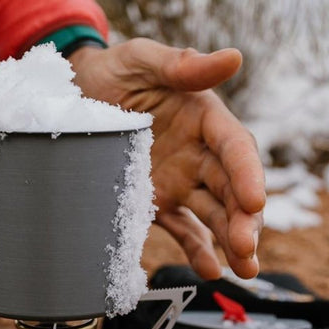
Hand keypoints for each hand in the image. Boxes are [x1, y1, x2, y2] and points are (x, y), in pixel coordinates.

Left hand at [68, 38, 264, 278]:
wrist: (73, 96)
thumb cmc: (111, 71)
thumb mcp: (140, 60)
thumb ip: (180, 65)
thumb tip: (234, 57)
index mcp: (203, 118)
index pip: (235, 148)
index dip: (248, 174)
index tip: (255, 201)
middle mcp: (198, 153)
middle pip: (231, 189)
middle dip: (244, 220)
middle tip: (247, 249)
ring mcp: (180, 181)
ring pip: (215, 214)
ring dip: (230, 241)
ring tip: (243, 271)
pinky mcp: (158, 203)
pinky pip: (183, 229)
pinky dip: (196, 250)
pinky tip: (208, 270)